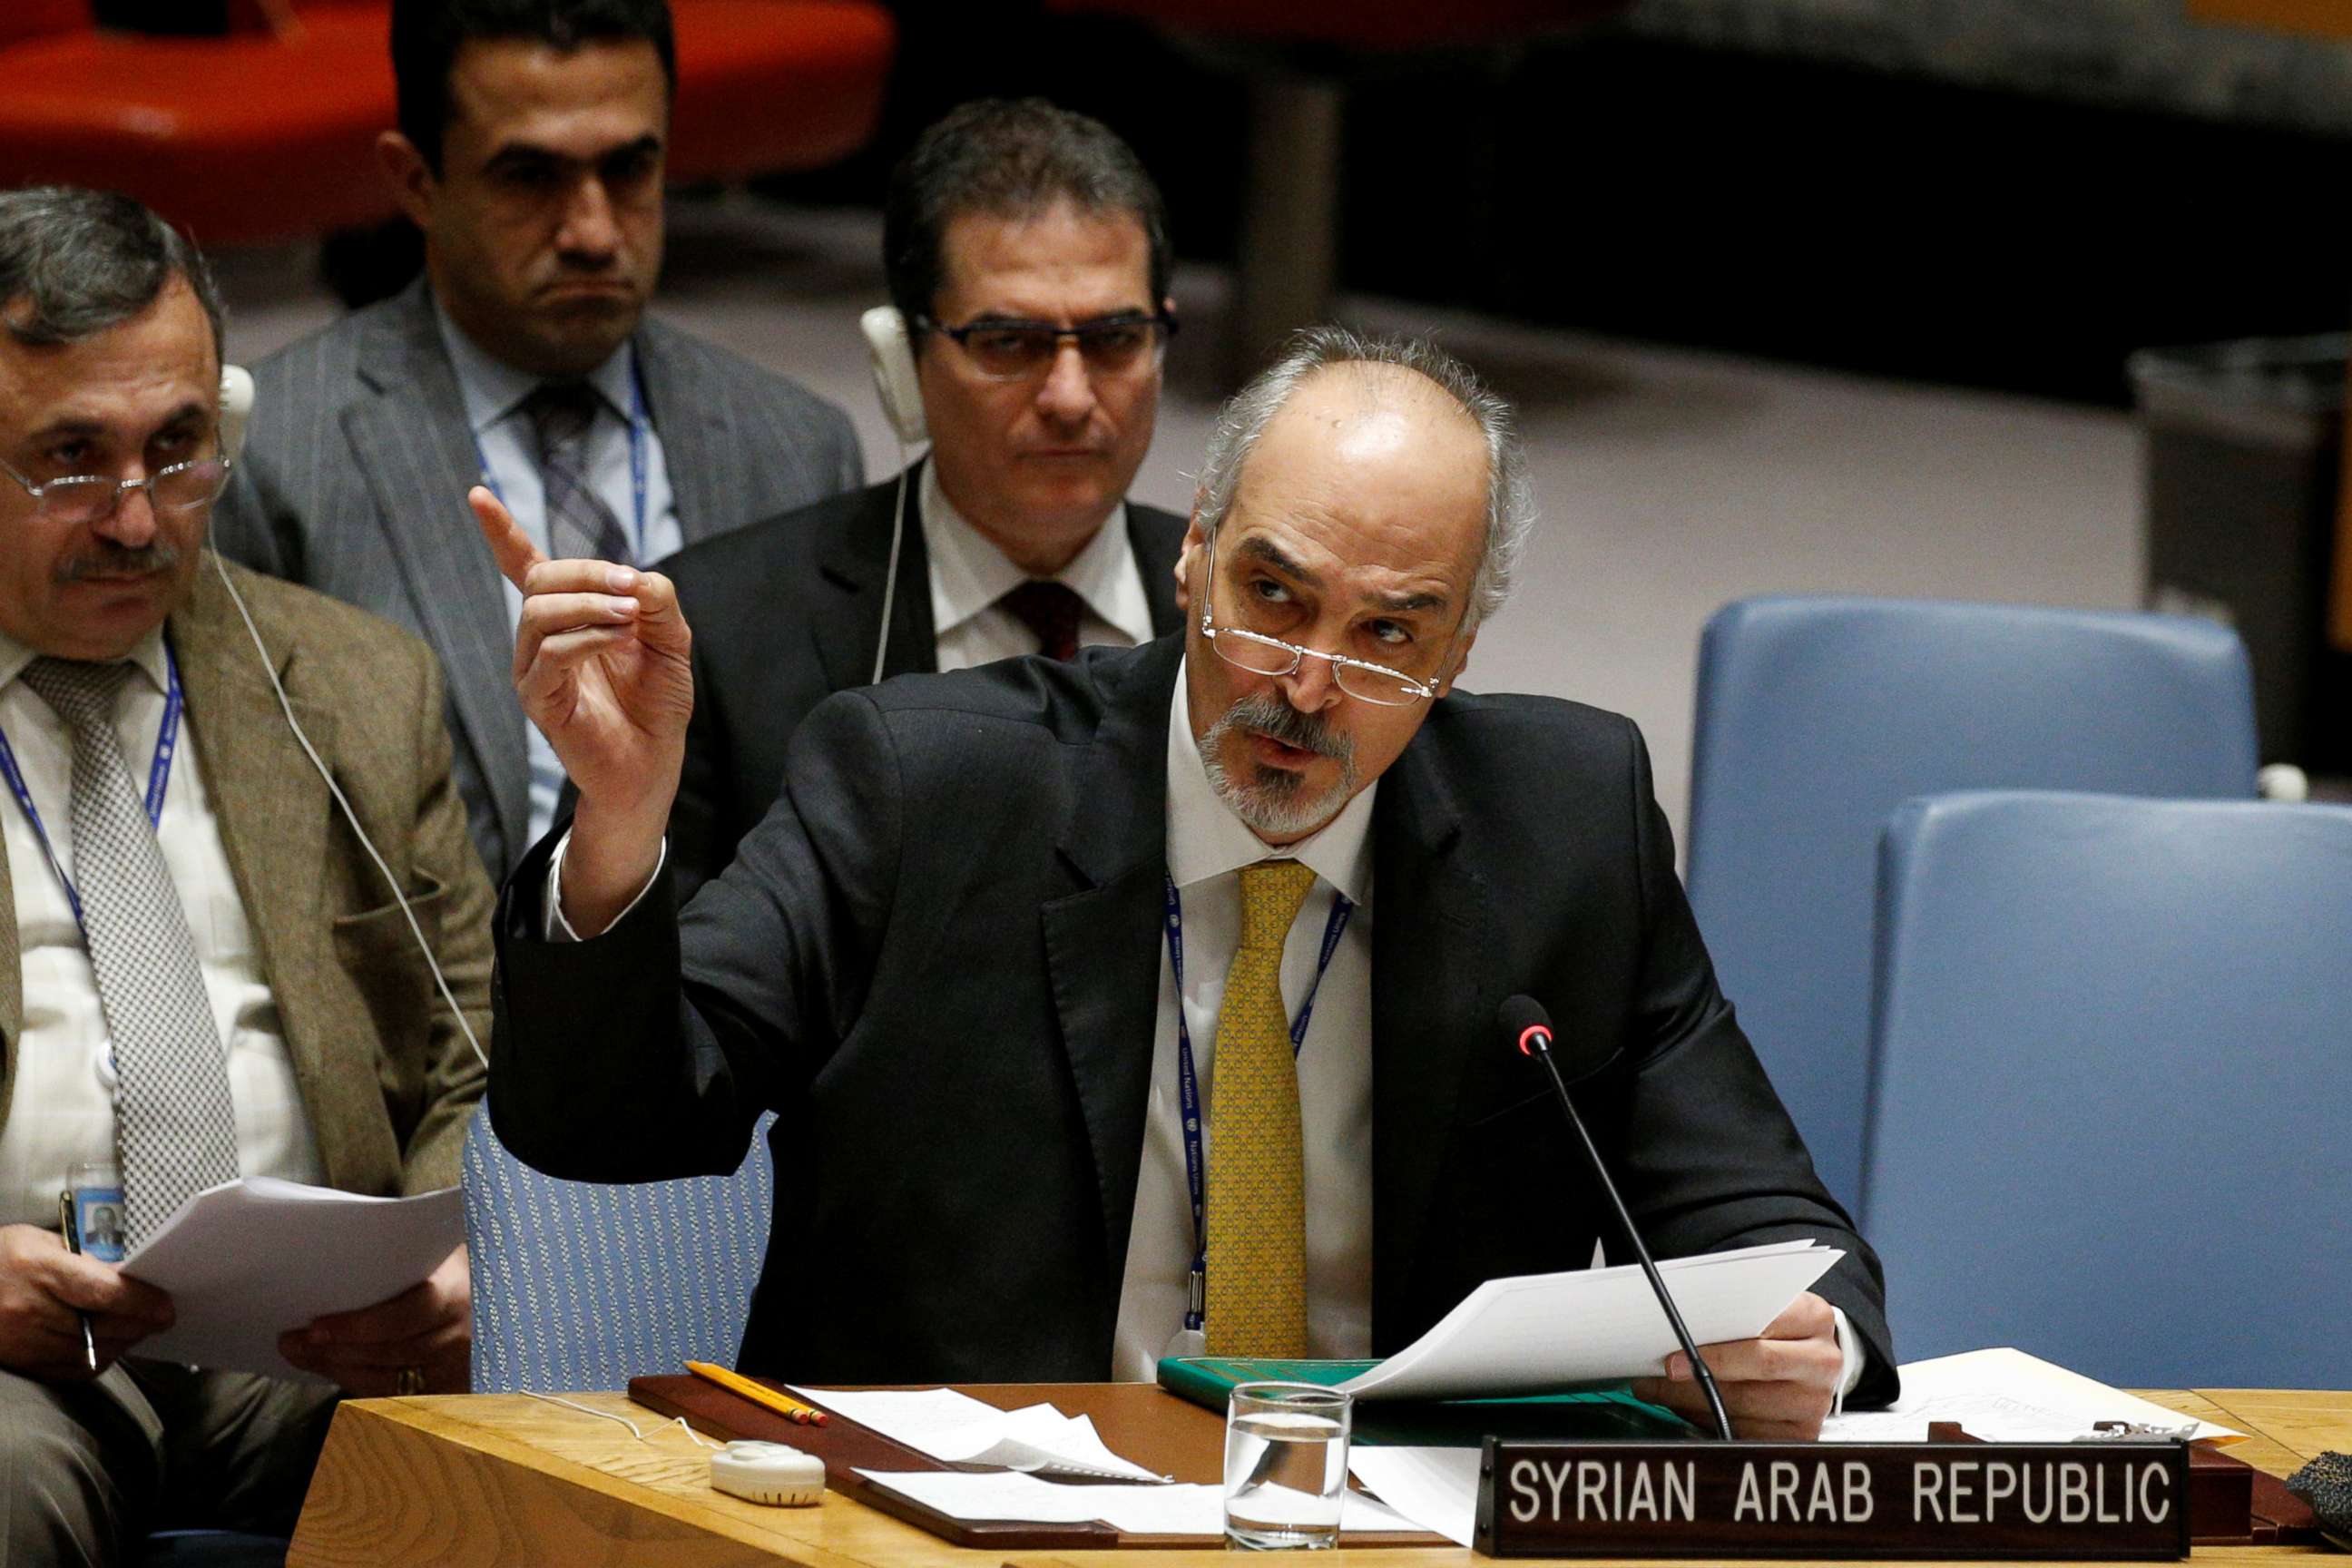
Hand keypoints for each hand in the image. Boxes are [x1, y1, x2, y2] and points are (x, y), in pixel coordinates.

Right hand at [0, 1223, 173, 1380]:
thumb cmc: (2, 1257)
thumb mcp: (42, 1242)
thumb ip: (86, 1261)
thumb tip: (130, 1278)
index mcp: (39, 1270)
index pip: (102, 1292)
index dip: (141, 1302)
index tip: (166, 1307)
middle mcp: (29, 1309)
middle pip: (102, 1326)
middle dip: (139, 1324)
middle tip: (160, 1317)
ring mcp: (22, 1341)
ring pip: (90, 1353)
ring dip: (123, 1343)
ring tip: (138, 1328)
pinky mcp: (20, 1363)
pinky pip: (71, 1371)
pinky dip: (98, 1360)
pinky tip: (110, 1345)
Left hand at [278, 1244, 469, 1396]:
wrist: (501, 1288)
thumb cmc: (456, 1259)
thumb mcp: (442, 1243)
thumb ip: (404, 1246)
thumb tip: (338, 1244)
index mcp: (462, 1289)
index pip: (410, 1315)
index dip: (360, 1326)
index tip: (316, 1326)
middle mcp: (467, 1332)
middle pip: (390, 1351)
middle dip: (334, 1349)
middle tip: (291, 1341)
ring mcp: (461, 1365)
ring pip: (388, 1378)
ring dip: (338, 1368)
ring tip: (302, 1353)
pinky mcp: (453, 1388)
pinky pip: (396, 1395)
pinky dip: (360, 1383)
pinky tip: (334, 1369)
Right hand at [473, 486, 688, 928]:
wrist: (652, 762)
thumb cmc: (656, 702)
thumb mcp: (670, 640)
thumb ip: (656, 601)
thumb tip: (636, 576)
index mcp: (567, 616)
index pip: (523, 565)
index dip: (501, 531)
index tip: (476, 493)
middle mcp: (539, 638)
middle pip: (540, 578)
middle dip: (588, 572)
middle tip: (632, 588)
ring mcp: (533, 668)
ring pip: (540, 611)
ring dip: (591, 604)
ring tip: (630, 619)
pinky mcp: (539, 699)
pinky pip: (550, 652)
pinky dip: (587, 638)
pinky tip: (615, 642)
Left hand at [1629, 1290, 1843, 1439]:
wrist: (1812, 1356)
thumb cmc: (1777, 1325)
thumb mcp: (1765, 1302)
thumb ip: (1733, 1306)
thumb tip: (1674, 1321)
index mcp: (1814, 1318)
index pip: (1762, 1330)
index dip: (1716, 1347)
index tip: (1674, 1354)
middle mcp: (1821, 1362)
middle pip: (1755, 1369)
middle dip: (1698, 1373)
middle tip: (1659, 1373)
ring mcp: (1814, 1402)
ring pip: (1745, 1406)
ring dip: (1693, 1399)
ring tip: (1658, 1388)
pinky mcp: (1801, 1433)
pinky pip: (1746, 1432)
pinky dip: (1708, 1419)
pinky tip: (1684, 1406)